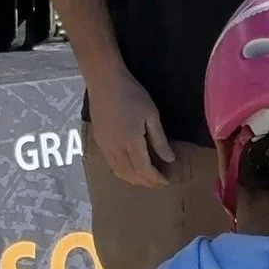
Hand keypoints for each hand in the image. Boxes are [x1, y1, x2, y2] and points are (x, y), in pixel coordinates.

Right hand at [88, 69, 174, 187]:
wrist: (105, 84)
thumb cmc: (133, 96)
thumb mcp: (151, 116)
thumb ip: (159, 140)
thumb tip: (169, 160)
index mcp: (131, 143)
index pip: (144, 170)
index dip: (155, 179)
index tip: (167, 182)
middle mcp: (115, 149)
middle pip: (131, 174)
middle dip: (146, 182)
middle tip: (159, 184)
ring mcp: (105, 147)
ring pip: (119, 172)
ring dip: (133, 180)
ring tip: (147, 180)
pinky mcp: (99, 142)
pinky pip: (111, 164)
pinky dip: (122, 172)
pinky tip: (130, 170)